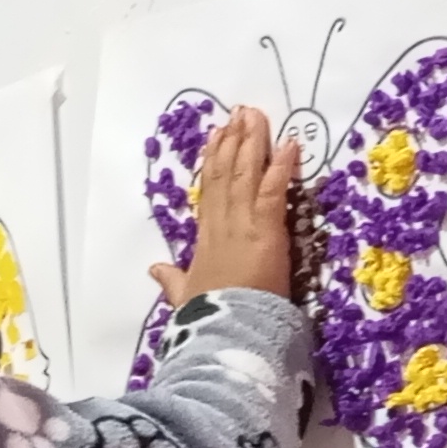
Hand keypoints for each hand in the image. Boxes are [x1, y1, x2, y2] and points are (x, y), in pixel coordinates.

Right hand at [159, 104, 300, 306]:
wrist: (226, 334)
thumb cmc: (211, 319)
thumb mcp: (186, 297)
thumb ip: (172, 281)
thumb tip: (155, 269)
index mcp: (205, 241)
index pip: (209, 193)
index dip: (213, 162)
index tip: (218, 137)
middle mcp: (221, 226)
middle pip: (225, 175)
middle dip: (232, 142)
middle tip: (240, 113)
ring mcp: (242, 226)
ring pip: (244, 175)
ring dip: (252, 143)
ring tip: (256, 116)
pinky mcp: (265, 231)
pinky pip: (273, 191)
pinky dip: (281, 166)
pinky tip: (291, 143)